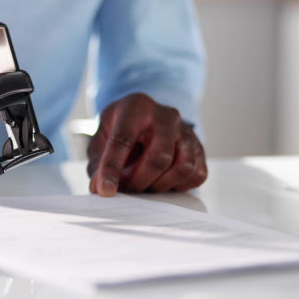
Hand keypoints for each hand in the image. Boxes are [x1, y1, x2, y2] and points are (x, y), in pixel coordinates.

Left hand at [87, 93, 206, 195]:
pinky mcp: (200, 148)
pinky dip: (179, 186)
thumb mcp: (101, 138)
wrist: (147, 117)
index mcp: (137, 107)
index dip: (112, 168)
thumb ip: (98, 163)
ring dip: (160, 185)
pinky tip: (163, 180)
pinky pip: (197, 175)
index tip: (106, 190)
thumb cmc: (121, 128)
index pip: (123, 140)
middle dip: (139, 181)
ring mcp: (187, 131)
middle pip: (159, 158)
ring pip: (183, 167)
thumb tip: (100, 189)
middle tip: (126, 188)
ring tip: (145, 183)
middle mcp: (166, 115)